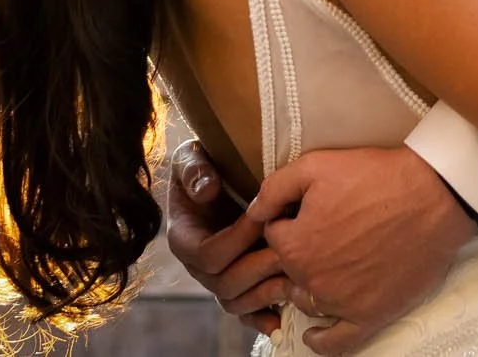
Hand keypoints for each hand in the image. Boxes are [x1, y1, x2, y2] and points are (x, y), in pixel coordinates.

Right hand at [165, 141, 286, 336]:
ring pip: (235, 302)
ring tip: (294, 277)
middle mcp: (197, 265)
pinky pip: (244, 313)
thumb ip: (194, 170)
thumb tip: (207, 190)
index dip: (237, 240)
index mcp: (184, 237)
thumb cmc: (205, 165)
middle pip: (223, 283)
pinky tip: (281, 320)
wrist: (217, 175)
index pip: (207, 254)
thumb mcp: (192, 156)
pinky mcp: (235, 285)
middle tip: (288, 250)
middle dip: (257, 268)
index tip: (263, 218)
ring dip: (265, 293)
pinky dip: (262, 318)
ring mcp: (216, 278)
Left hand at [247, 146, 477, 354]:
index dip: (288, 220)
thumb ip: (274, 189)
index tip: (306, 210)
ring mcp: (341, 302)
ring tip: (328, 265)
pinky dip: (322, 341)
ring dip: (308, 286)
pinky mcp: (370, 316)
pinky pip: (337, 342)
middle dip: (297, 252)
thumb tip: (252, 212)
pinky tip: (313, 335)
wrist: (432, 196)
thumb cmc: (375, 176)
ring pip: (307, 301)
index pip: (272, 237)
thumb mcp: (316, 166)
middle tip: (324, 232)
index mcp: (294, 244)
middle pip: (287, 270)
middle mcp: (311, 279)